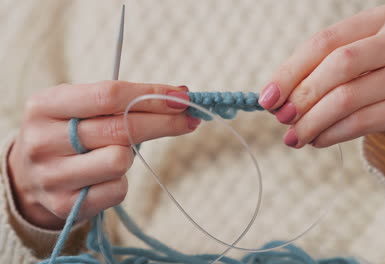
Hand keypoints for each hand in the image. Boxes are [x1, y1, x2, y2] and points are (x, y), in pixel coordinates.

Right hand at [8, 81, 199, 228]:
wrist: (30, 177)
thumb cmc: (67, 133)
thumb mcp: (77, 107)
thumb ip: (122, 99)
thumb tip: (180, 95)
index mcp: (44, 106)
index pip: (107, 95)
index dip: (151, 95)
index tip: (182, 96)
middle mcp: (43, 141)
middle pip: (120, 128)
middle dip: (164, 122)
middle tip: (190, 119)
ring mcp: (52, 177)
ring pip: (120, 160)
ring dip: (130, 155)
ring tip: (115, 152)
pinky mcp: (66, 206)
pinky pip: (118, 190)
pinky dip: (121, 181)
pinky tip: (106, 176)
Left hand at [259, 5, 384, 152]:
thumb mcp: (359, 64)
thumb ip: (320, 73)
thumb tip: (275, 99)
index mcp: (379, 20)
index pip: (324, 42)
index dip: (290, 71)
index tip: (267, 98)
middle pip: (337, 66)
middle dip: (302, 96)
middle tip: (282, 119)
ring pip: (348, 98)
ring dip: (313, 122)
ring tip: (294, 137)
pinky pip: (362, 122)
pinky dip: (332, 134)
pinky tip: (318, 140)